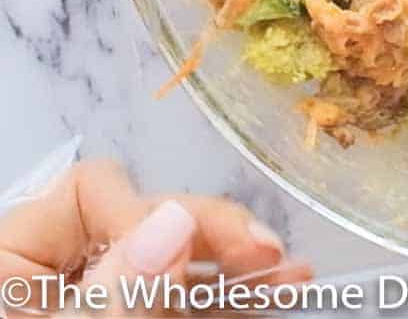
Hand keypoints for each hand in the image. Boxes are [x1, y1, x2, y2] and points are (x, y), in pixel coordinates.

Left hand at [0, 159, 310, 315]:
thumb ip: (113, 296)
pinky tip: (279, 290)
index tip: (184, 251)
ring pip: (180, 264)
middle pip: (149, 220)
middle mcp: (58, 274)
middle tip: (265, 251)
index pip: (90, 191)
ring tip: (293, 272)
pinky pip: (188, 302)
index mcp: (11, 259)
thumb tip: (171, 223)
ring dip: (242, 264)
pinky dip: (234, 298)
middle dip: (213, 234)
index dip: (146, 213)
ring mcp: (103, 303)